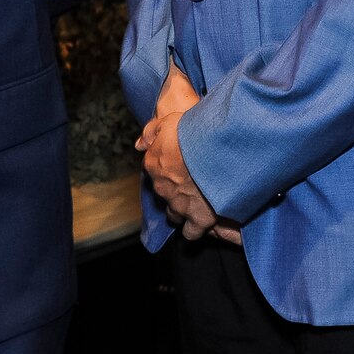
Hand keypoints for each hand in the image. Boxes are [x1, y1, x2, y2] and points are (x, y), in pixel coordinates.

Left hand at [136, 66, 220, 239]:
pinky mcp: (198, 218)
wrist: (215, 150)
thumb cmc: (192, 132)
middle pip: (163, 194)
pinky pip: (191, 232)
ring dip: (182, 210)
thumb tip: (139, 144)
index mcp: (153, 164)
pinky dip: (196, 228)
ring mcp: (179, 205)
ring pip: (174, 215)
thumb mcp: (167, 122)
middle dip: (175, 190)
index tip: (180, 163)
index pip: (153, 169)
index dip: (167, 167)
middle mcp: (162, 188)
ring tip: (198, 202)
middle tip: (192, 181)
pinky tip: (203, 221)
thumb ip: (150, 132)